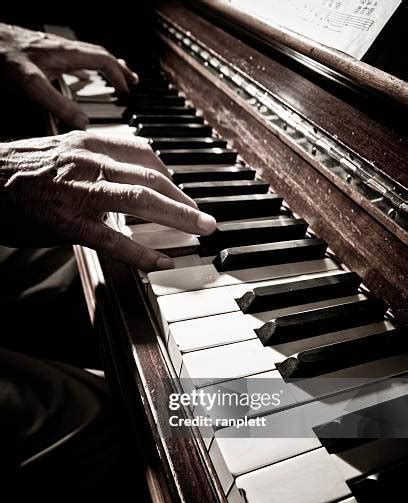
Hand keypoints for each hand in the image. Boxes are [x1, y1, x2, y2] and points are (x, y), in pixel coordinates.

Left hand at [0, 23, 137, 128]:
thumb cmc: (2, 58)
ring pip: (84, 57)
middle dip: (117, 69)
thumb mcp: (32, 87)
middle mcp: (60, 48)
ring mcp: (49, 49)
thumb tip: (84, 123)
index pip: (102, 61)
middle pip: (97, 55)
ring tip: (111, 77)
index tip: (127, 90)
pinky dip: (81, 69)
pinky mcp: (38, 54)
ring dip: (101, 68)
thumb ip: (59, 105)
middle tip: (131, 80)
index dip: (118, 75)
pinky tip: (77, 76)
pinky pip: (68, 60)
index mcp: (65, 54)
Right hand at [0, 131, 215, 270]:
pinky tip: (160, 262)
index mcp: (90, 143)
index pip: (145, 153)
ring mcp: (80, 191)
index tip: (184, 192)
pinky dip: (141, 253)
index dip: (171, 175)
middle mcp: (90, 161)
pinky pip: (113, 239)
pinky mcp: (68, 222)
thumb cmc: (21, 170)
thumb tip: (127, 175)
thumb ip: (99, 161)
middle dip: (185, 200)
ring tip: (201, 231)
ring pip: (142, 200)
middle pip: (153, 177)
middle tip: (204, 219)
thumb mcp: (65, 152)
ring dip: (179, 217)